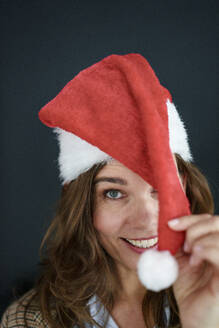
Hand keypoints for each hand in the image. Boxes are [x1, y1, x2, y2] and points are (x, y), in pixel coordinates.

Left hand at [168, 213, 218, 327]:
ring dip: (199, 240)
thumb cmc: (190, 291)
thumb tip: (168, 224)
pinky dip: (205, 251)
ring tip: (190, 255)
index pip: (210, 220)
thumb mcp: (180, 260)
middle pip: (217, 221)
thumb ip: (178, 242)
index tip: (170, 225)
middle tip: (184, 245)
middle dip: (194, 227)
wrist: (195, 320)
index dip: (190, 218)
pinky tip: (195, 261)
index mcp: (215, 244)